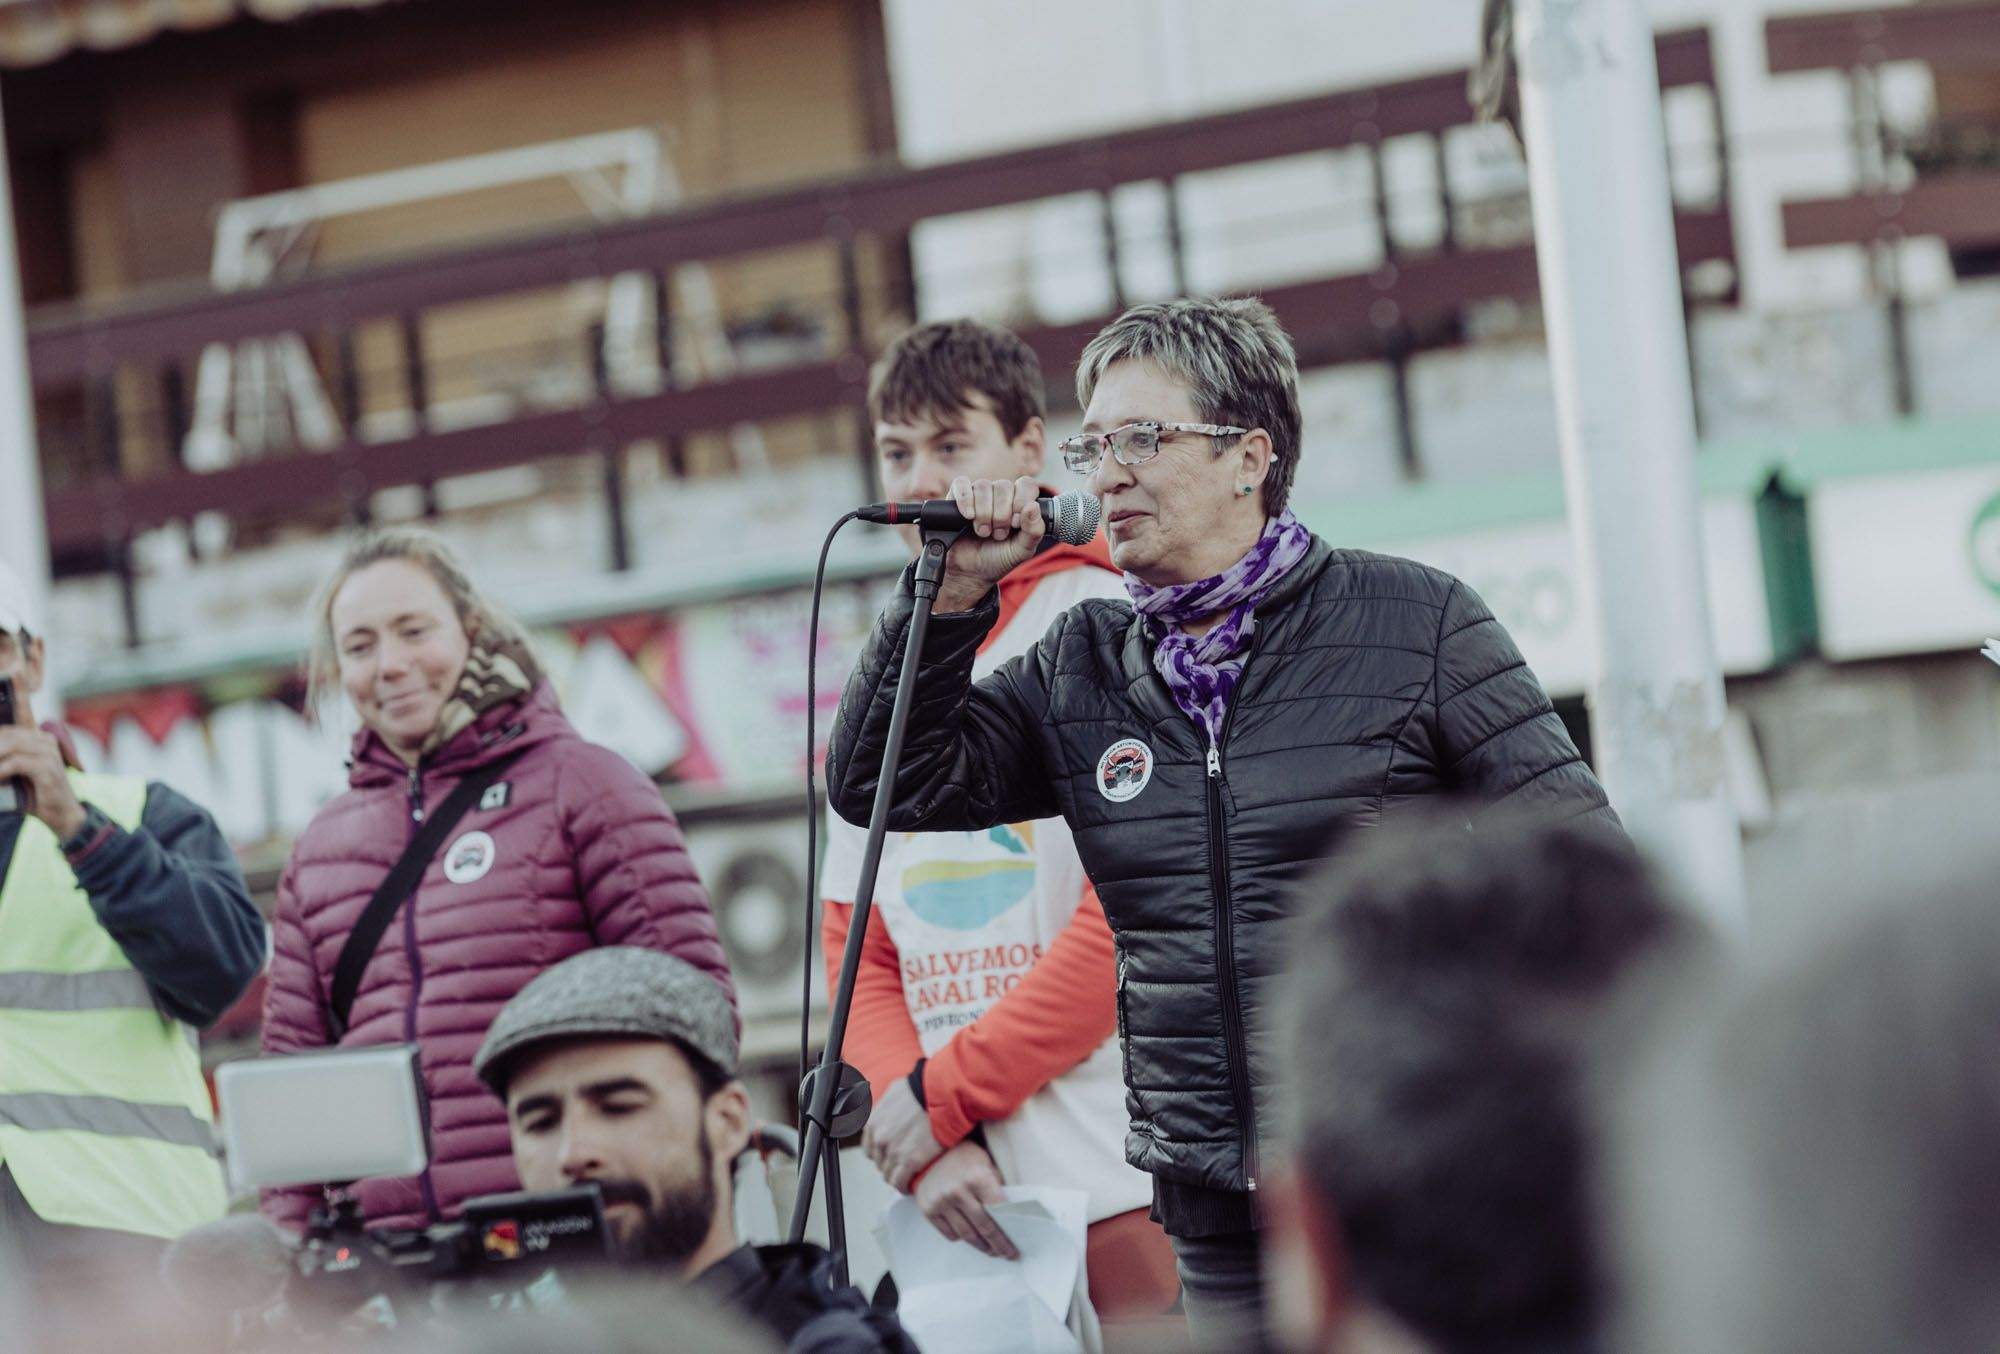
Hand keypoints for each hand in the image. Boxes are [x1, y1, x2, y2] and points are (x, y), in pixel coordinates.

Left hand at [0, 726, 85, 838]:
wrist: (61, 814)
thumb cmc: (36, 793)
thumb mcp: (19, 771)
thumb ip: (7, 758)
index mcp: (39, 738)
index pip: (11, 725)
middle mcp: (46, 741)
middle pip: (8, 733)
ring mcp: (49, 753)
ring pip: (11, 744)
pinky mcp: (48, 768)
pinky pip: (17, 763)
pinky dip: (1, 770)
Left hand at [862, 1076, 944, 1191]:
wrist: (941, 1095)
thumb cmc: (923, 1089)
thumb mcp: (894, 1093)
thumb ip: (885, 1108)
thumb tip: (885, 1114)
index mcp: (873, 1123)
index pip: (869, 1149)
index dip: (881, 1154)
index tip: (890, 1156)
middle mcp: (880, 1139)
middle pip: (879, 1163)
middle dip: (890, 1165)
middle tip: (902, 1166)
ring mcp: (894, 1152)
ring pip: (889, 1175)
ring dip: (897, 1177)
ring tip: (907, 1177)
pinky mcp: (910, 1162)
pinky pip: (901, 1182)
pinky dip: (904, 1186)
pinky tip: (910, 1186)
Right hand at [914, 1141, 1018, 1259]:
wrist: (931, 1153)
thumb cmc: (967, 1159)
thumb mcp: (987, 1165)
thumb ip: (997, 1189)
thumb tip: (1012, 1219)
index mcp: (977, 1177)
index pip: (998, 1211)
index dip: (1007, 1233)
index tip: (1014, 1248)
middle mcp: (958, 1190)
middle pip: (983, 1227)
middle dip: (998, 1245)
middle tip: (1007, 1254)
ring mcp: (941, 1201)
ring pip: (966, 1234)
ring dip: (981, 1246)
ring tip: (991, 1251)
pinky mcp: (928, 1209)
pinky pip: (949, 1233)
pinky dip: (961, 1239)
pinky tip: (971, 1239)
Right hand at [933, 476, 1045, 613]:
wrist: (971, 572)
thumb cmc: (998, 558)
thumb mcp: (1022, 550)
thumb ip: (1034, 531)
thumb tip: (1033, 506)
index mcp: (1018, 503)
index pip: (1026, 485)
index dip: (1022, 501)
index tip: (1015, 523)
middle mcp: (999, 495)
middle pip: (1003, 486)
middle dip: (1001, 514)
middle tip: (998, 534)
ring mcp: (978, 495)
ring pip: (983, 487)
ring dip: (984, 513)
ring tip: (983, 532)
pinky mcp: (957, 498)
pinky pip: (961, 485)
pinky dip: (965, 500)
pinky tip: (968, 516)